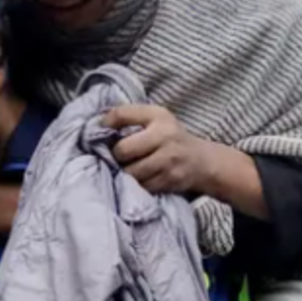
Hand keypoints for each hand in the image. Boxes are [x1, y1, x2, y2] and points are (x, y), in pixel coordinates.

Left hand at [104, 105, 225, 196]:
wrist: (202, 162)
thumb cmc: (171, 138)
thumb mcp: (156, 118)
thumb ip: (129, 116)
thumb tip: (99, 123)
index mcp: (158, 116)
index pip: (121, 115)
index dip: (105, 124)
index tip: (102, 132)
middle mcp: (165, 136)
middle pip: (123, 149)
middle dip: (116, 155)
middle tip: (119, 157)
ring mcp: (168, 160)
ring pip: (130, 171)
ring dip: (125, 172)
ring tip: (128, 168)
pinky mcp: (169, 180)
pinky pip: (141, 185)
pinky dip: (136, 184)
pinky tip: (139, 178)